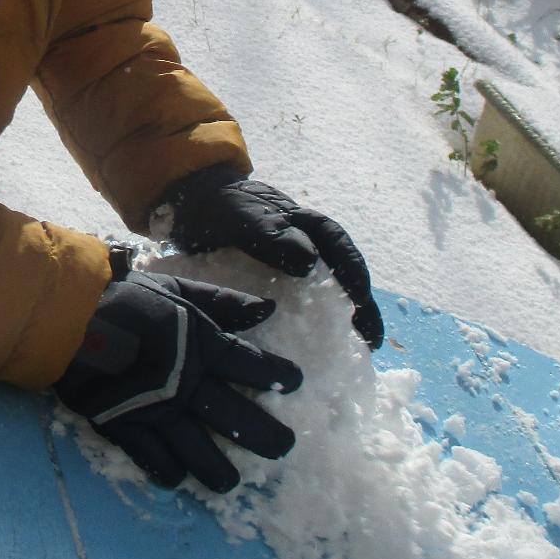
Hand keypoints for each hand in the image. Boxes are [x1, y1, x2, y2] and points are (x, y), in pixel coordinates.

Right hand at [54, 266, 301, 494]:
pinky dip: (168, 472)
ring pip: (199, 450)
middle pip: (237, 418)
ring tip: (232, 482)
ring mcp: (156, 409)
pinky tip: (178, 478)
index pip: (252, 367)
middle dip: (267, 437)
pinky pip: (153, 459)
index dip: (278, 376)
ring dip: (219, 470)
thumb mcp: (177, 289)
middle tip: (284, 448)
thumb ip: (223, 302)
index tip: (296, 384)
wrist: (67, 314)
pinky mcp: (125, 426)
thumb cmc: (124, 296)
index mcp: (202, 343)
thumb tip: (269, 309)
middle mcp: (186, 382)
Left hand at [156, 168, 383, 348]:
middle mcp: (304, 247)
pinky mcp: (270, 285)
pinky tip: (309, 349)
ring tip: (351, 352)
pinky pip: (295, 306)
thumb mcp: (243, 216)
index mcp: (305, 225)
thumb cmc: (220, 206)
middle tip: (371, 342)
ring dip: (338, 320)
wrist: (188, 205)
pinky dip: (307, 325)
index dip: (355, 277)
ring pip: (322, 294)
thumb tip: (310, 262)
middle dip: (359, 308)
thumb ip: (271, 233)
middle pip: (340, 277)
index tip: (362, 304)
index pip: (340, 250)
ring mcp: (289, 267)